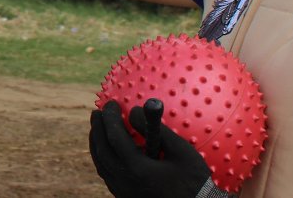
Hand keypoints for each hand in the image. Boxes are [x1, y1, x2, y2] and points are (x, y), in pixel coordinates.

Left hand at [89, 100, 225, 197]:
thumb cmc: (195, 180)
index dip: (111, 118)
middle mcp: (125, 183)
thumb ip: (157, 129)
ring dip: (97, 144)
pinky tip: (109, 151)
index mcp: (137, 170)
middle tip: (98, 112)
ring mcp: (123, 193)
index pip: (115, 138)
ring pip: (101, 166)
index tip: (111, 103)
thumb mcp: (182, 151)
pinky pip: (108, 176)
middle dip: (97, 129)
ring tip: (98, 128)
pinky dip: (103, 159)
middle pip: (102, 151)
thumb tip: (133, 110)